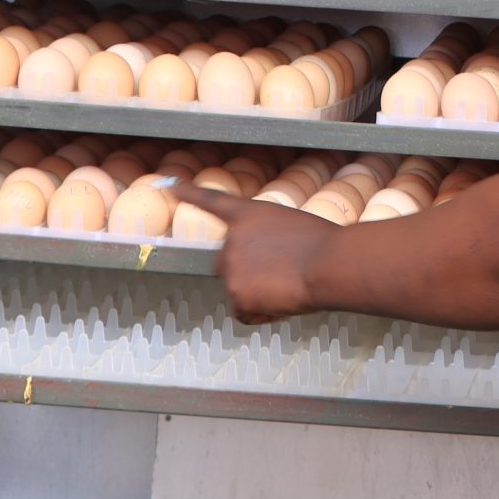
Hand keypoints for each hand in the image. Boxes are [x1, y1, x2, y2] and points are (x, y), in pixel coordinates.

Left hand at [170, 184, 335, 322]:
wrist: (329, 264)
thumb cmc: (324, 245)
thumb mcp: (291, 227)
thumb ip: (266, 239)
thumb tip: (265, 264)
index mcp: (248, 215)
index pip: (212, 201)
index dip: (189, 193)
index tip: (169, 185)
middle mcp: (232, 238)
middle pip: (225, 263)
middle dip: (245, 273)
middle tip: (278, 275)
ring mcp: (231, 267)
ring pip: (238, 290)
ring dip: (258, 293)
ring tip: (287, 285)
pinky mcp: (236, 295)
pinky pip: (245, 312)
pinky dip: (262, 312)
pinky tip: (282, 300)